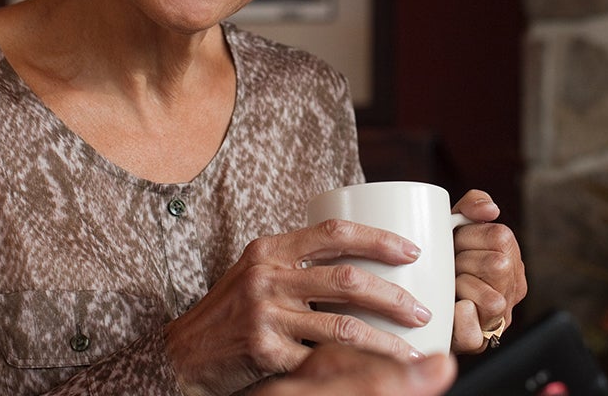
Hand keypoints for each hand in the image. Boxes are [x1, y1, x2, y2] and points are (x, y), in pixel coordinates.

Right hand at [164, 220, 432, 395]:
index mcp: (270, 250)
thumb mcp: (256, 272)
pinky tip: (377, 374)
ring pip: (343, 327)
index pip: (333, 233)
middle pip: (347, 281)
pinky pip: (321, 362)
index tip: (411, 251)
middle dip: (394, 297)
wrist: (184, 352)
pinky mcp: (265, 351)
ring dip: (386, 342)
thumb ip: (297, 263)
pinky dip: (355, 369)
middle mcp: (267, 277)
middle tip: (422, 310)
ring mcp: (265, 315)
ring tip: (412, 350)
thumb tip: (362, 261)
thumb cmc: (230, 311)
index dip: (378, 238)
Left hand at [448, 189, 527, 353]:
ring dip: (462, 287)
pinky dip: (461, 319)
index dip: (468, 236)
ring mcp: (498, 318)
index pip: (500, 236)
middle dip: (463, 260)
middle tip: (449, 264)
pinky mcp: (478, 342)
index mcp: (510, 259)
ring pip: (492, 300)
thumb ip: (472, 206)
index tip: (453, 242)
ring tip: (449, 284)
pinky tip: (451, 306)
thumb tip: (491, 209)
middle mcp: (512, 290)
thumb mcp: (453, 226)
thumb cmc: (438, 260)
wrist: (413, 302)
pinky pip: (476, 333)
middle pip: (498, 266)